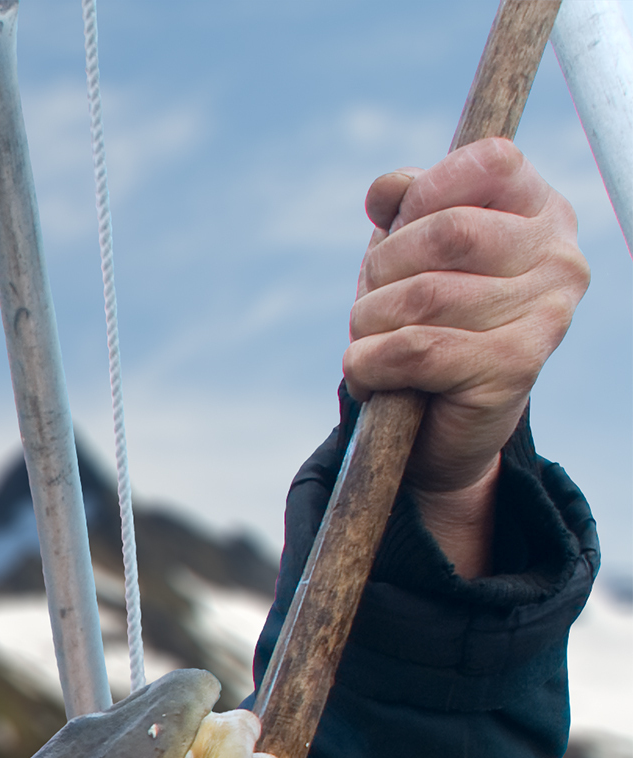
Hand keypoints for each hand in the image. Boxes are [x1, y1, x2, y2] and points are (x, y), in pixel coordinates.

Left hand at [346, 138, 587, 575]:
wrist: (441, 427)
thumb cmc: (426, 323)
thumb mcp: (410, 254)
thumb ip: (404, 208)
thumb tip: (385, 189)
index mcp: (541, 212)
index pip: (490, 160)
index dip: (425, 191)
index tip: (401, 227)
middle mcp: (558, 257)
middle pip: (446, 230)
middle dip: (382, 267)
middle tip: (374, 301)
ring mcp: (546, 313)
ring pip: (421, 295)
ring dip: (368, 323)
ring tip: (374, 342)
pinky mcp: (515, 367)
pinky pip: (413, 349)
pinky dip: (368, 362)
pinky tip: (373, 372)